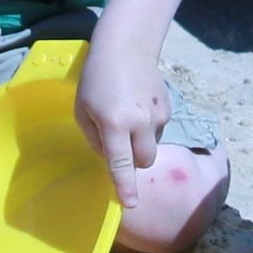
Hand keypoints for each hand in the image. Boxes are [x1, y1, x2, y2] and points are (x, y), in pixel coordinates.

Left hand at [75, 38, 169, 206]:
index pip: (121, 163)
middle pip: (144, 161)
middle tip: (119, 143)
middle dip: (133, 161)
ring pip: (152, 145)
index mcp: (115, 123)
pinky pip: (158, 130)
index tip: (130, 204)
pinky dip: (148, 127)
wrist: (127, 47)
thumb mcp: (83, 110)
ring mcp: (158, 115)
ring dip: (140, 141)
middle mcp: (140, 122)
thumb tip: (110, 158)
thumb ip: (95, 139)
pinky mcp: (168, 108)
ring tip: (126, 113)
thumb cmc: (97, 79)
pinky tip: (137, 105)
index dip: (125, 186)